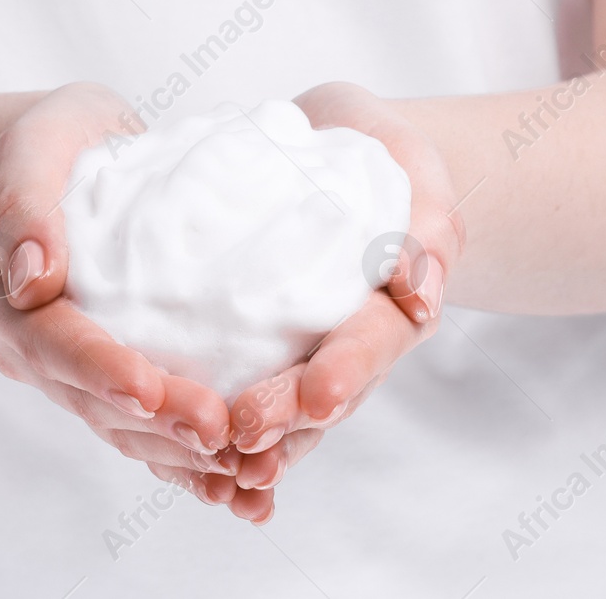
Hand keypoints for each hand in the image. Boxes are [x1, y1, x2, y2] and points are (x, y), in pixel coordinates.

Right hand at [0, 83, 262, 515]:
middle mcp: (29, 347)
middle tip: (221, 435)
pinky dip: (193, 466)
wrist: (65, 159)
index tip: (148, 389)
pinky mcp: (113, 379)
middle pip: (91, 399)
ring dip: (183, 460)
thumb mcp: (33, 142)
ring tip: (246, 480)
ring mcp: (70, 372)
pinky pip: (150, 430)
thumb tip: (30, 279)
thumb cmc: (54, 138)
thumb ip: (24, 200)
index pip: (48, 340)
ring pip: (123, 429)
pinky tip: (247, 494)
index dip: (98, 367)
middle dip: (157, 423)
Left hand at [223, 81, 464, 495]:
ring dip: (250, 441)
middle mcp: (343, 343)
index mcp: (391, 308)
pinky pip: (232, 380)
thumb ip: (428, 229)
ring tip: (215, 464)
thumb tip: (421, 297)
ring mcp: (297, 348)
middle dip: (284, 415)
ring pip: (278, 408)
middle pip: (316, 391)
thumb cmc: (386, 156)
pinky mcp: (250, 337)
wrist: (336, 142)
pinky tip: (177, 448)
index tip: (320, 396)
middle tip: (246, 432)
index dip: (345, 371)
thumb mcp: (417, 174)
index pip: (369, 343)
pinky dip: (211, 420)